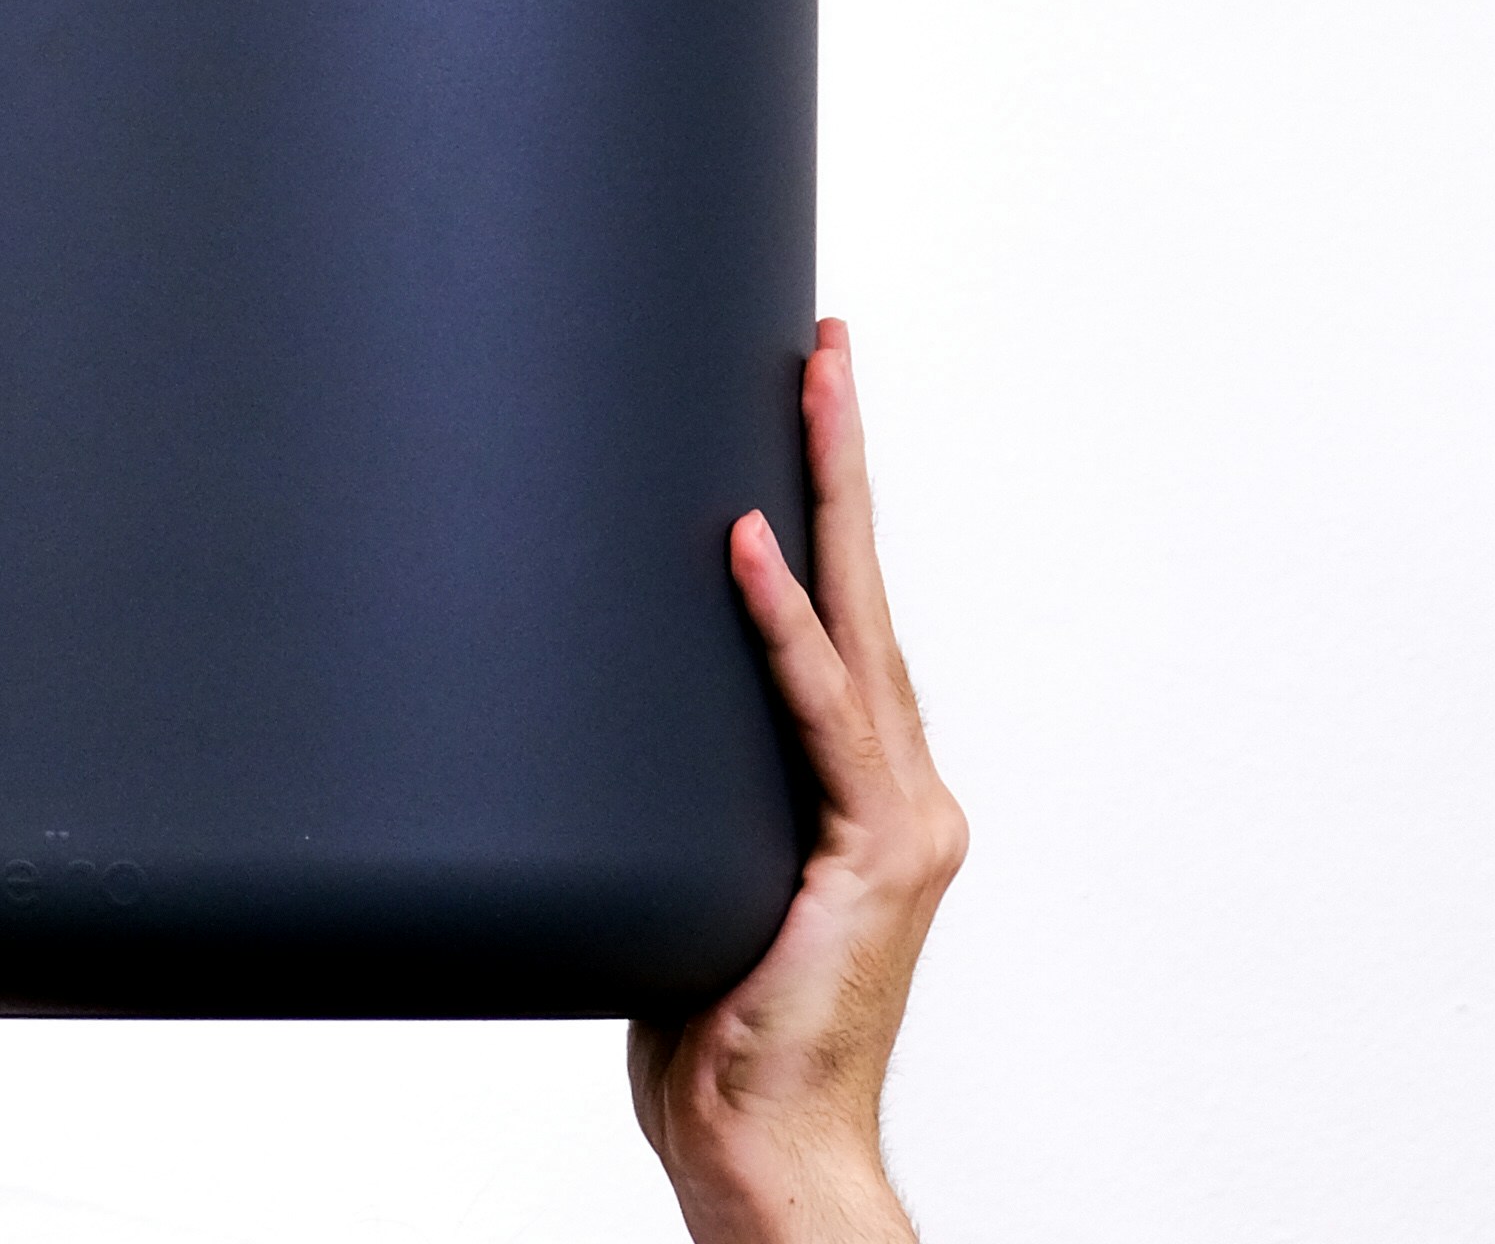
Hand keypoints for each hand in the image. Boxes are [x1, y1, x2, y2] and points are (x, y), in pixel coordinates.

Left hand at [628, 319, 967, 1243]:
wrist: (763, 1152)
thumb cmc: (712, 1028)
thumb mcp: (691, 866)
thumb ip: (679, 783)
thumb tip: (589, 699)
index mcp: (871, 789)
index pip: (849, 617)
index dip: (831, 505)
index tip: (809, 395)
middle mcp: (905, 789)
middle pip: (869, 590)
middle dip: (843, 457)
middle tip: (825, 342)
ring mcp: (901, 820)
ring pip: (859, 624)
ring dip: (829, 495)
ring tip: (809, 384)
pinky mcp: (876, 855)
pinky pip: (818, 716)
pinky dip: (780, 627)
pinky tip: (749, 544)